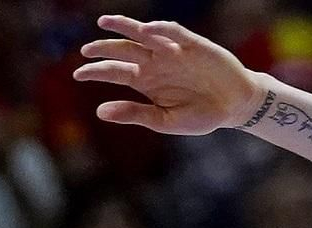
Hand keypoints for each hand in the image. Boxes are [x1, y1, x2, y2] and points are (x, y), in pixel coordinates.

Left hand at [73, 14, 263, 134]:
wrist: (233, 106)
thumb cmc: (200, 116)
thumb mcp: (165, 121)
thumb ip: (134, 114)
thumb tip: (99, 112)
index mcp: (146, 82)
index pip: (115, 72)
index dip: (96, 71)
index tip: (78, 74)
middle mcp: (155, 63)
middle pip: (124, 50)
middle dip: (104, 48)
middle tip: (85, 50)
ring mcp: (172, 51)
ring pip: (142, 35)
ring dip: (124, 27)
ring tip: (104, 22)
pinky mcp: (191, 43)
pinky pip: (172, 32)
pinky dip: (159, 30)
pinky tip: (146, 30)